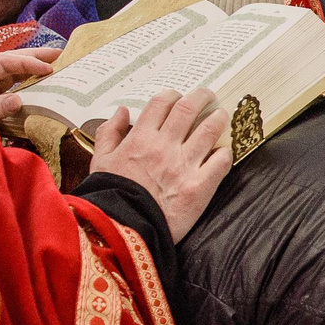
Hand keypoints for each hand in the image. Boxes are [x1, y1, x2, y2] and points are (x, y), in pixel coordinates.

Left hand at [0, 47, 59, 122]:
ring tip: (54, 63)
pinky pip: (7, 86)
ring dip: (30, 67)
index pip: (2, 62)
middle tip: (60, 53)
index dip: (26, 63)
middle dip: (32, 55)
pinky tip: (38, 81)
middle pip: (7, 61)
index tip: (49, 68)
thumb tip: (18, 100)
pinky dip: (23, 82)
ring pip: (9, 72)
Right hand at [89, 88, 231, 244]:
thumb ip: (109, 133)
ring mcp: (184, 165)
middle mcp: (165, 146)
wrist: (123, 231)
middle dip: (202, 96)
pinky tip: (223, 152)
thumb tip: (121, 111)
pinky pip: (221, 160)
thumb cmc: (110, 196)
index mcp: (140, 139)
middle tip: (209, 95)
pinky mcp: (200, 186)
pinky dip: (225, 152)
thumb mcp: (100, 162)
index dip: (173, 94)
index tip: (178, 96)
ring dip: (219, 118)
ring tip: (222, 116)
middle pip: (189, 107)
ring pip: (210, 128)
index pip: (161, 103)